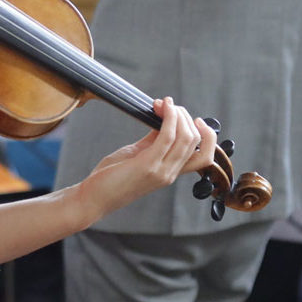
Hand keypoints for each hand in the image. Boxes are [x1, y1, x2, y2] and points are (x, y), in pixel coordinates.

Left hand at [73, 97, 215, 225]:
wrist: (94, 197)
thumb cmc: (112, 175)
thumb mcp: (137, 154)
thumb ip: (153, 140)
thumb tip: (163, 119)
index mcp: (171, 171)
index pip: (205, 156)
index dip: (207, 135)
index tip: (193, 118)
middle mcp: (170, 173)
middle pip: (196, 142)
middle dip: (186, 116)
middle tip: (168, 105)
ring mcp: (161, 171)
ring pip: (186, 138)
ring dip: (178, 114)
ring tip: (164, 103)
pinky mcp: (148, 166)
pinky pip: (167, 137)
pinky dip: (168, 118)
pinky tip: (160, 107)